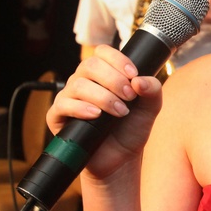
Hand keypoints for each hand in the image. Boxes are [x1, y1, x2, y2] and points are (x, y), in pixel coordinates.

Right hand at [46, 44, 163, 179]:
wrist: (120, 158)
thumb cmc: (131, 129)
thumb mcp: (150, 108)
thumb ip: (153, 90)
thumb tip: (140, 80)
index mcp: (103, 74)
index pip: (102, 52)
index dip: (118, 59)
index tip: (133, 75)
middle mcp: (84, 81)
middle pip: (90, 64)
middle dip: (114, 79)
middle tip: (130, 97)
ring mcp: (69, 98)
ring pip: (78, 85)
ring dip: (103, 97)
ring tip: (120, 112)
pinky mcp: (58, 116)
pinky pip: (63, 105)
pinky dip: (81, 108)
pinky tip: (96, 115)